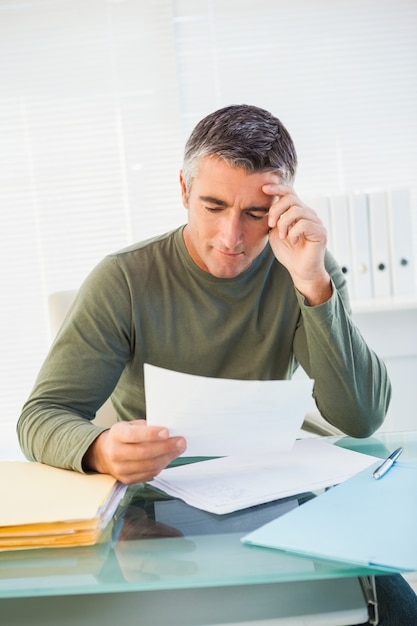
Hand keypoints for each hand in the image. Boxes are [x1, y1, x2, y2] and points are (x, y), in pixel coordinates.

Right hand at [83, 420, 185, 483]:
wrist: (105, 454)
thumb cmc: (123, 436)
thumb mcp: (130, 425)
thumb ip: (146, 427)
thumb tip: (169, 429)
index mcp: (116, 435)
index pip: (134, 435)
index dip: (151, 434)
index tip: (167, 431)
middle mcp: (116, 453)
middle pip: (144, 453)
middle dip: (166, 447)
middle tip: (181, 441)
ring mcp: (120, 469)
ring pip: (149, 465)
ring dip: (168, 457)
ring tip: (179, 449)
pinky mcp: (127, 480)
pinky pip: (149, 474)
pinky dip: (162, 466)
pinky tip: (168, 458)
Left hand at [263, 183, 331, 304]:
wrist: (300, 271)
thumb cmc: (288, 252)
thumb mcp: (276, 232)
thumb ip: (274, 219)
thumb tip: (269, 206)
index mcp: (298, 212)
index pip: (290, 192)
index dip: (277, 188)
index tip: (263, 188)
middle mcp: (309, 214)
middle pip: (291, 199)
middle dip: (276, 210)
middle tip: (270, 224)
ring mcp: (316, 222)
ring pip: (296, 210)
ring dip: (284, 223)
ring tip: (282, 236)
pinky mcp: (320, 232)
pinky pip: (304, 224)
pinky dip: (293, 232)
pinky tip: (292, 241)